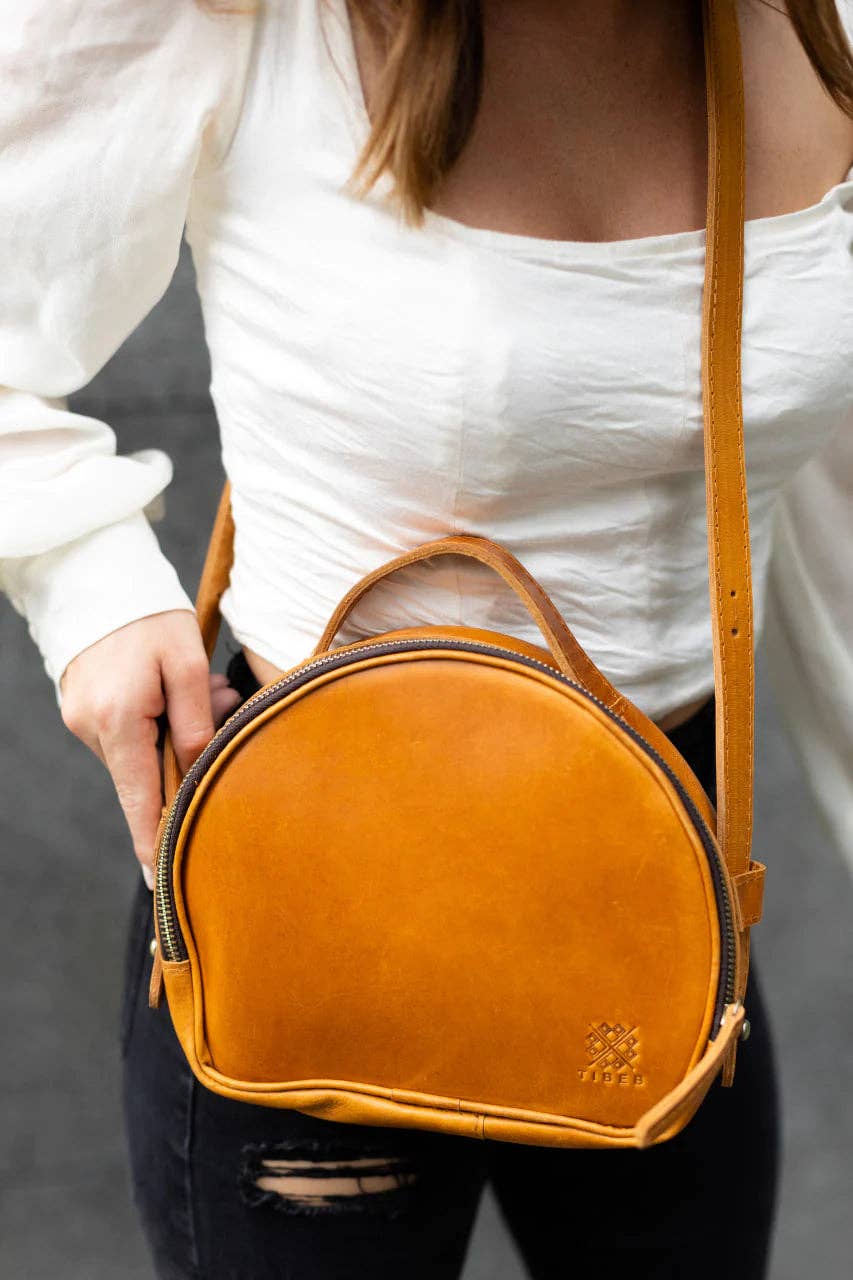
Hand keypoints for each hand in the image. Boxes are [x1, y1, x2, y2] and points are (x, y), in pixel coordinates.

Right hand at [59, 611, 241, 886]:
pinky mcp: (82, 708)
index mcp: (119, 721)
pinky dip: (158, 720)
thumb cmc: (152, 618)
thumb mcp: (187, 664)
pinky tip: (177, 687)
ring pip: (140, 752)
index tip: (162, 882)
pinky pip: (127, 733)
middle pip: (145, 775)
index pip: (139, 800)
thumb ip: (197, 722)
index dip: (152, 841)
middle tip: (222, 706)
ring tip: (205, 687)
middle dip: (188, 759)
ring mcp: (80, 719)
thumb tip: (200, 771)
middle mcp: (91, 728)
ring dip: (176, 732)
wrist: (99, 576)